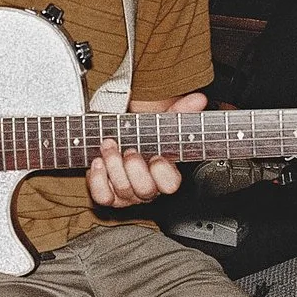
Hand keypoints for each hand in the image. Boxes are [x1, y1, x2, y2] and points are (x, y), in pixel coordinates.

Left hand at [87, 91, 206, 207]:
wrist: (118, 142)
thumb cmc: (143, 137)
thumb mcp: (161, 123)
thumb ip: (180, 112)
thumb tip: (199, 99)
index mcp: (165, 175)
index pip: (170, 185)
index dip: (162, 173)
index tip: (157, 156)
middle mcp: (147, 188)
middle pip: (145, 190)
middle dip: (135, 168)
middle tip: (129, 150)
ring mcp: (127, 195)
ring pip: (123, 190)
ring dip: (114, 165)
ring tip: (109, 145)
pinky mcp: (108, 195)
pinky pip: (102, 197)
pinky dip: (98, 179)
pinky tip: (98, 161)